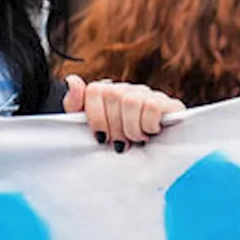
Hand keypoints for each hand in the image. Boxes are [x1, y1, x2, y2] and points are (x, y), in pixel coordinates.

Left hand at [62, 75, 185, 151]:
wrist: (155, 160)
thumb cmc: (119, 144)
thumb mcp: (91, 129)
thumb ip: (76, 105)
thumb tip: (72, 79)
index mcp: (108, 94)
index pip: (95, 90)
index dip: (96, 117)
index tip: (100, 137)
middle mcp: (128, 90)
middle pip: (113, 94)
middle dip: (114, 127)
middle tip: (120, 143)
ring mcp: (148, 95)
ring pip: (131, 100)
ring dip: (131, 129)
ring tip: (136, 139)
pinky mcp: (168, 104)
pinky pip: (152, 106)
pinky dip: (148, 125)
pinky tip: (151, 133)